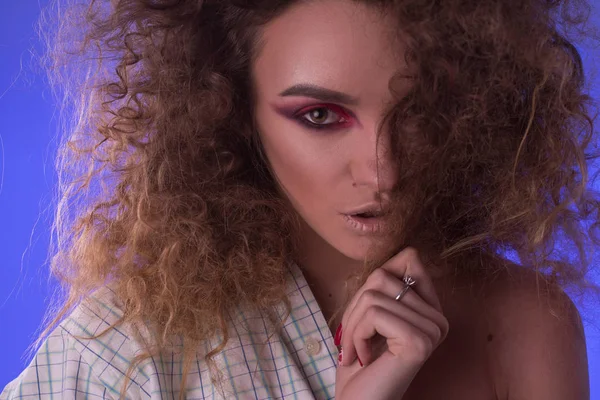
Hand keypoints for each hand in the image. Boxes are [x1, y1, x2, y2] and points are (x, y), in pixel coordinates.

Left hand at [334, 247, 448, 399]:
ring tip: (355, 350)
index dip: (376, 277)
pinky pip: (375, 313)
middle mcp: (439, 319)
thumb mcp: (370, 313)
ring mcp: (433, 330)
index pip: (409, 258)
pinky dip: (356, 334)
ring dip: (352, 323)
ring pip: (374, 293)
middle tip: (352, 338)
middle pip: (383, 275)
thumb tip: (407, 250)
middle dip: (355, 306)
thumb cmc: (359, 360)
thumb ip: (385, 284)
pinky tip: (362, 358)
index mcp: (430, 309)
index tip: (366, 313)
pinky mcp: (419, 340)